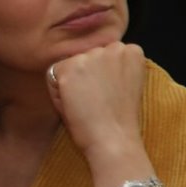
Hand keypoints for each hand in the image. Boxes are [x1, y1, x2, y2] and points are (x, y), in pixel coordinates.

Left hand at [47, 42, 146, 162]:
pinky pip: (53, 75)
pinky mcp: (71, 68)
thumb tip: (93, 59)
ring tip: (85, 104)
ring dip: (71, 82)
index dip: (102, 77)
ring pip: (70, 64)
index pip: (105, 55)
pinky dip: (57, 91)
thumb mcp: (126, 82)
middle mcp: (113, 47)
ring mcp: (91, 56)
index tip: (108, 95)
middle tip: (95, 101)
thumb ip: (114, 66)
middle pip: (87, 57)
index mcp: (132, 51)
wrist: (114, 139)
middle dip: (85, 76)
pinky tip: (73, 105)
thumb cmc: (120, 119)